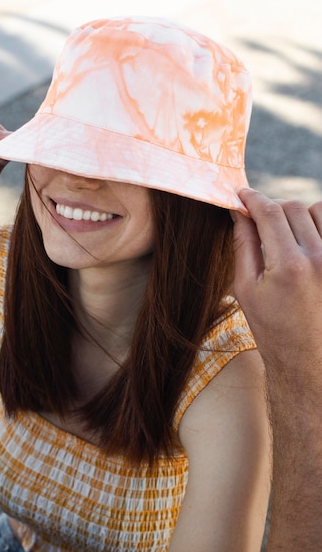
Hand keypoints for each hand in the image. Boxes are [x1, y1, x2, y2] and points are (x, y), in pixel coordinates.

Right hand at [232, 188, 321, 377]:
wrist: (306, 357)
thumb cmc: (271, 326)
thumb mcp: (245, 288)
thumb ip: (243, 245)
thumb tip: (238, 213)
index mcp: (287, 265)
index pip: (269, 212)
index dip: (252, 198)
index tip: (242, 194)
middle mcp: (318, 258)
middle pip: (292, 207)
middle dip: (271, 209)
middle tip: (259, 222)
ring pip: (317, 209)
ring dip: (298, 215)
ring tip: (285, 235)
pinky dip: (318, 224)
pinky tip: (305, 242)